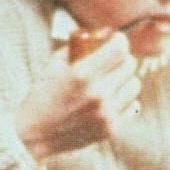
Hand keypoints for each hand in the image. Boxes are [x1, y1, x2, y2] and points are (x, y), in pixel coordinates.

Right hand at [15, 34, 140, 160]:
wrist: (35, 135)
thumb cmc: (42, 96)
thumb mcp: (53, 66)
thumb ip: (76, 48)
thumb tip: (102, 34)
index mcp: (82, 75)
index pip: (119, 49)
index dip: (120, 41)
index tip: (116, 41)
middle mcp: (98, 94)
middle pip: (130, 65)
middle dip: (121, 59)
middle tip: (113, 60)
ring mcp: (106, 113)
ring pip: (134, 85)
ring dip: (125, 79)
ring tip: (112, 80)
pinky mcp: (111, 128)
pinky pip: (132, 105)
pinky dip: (124, 99)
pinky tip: (111, 98)